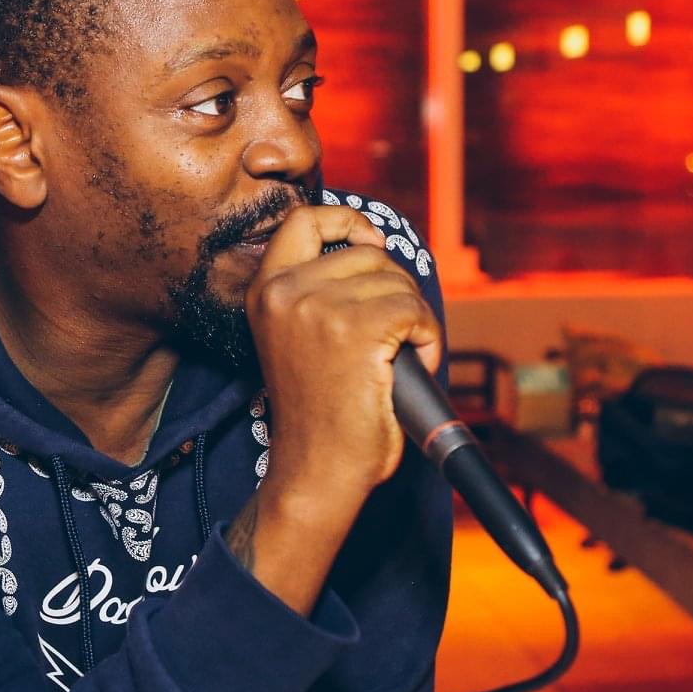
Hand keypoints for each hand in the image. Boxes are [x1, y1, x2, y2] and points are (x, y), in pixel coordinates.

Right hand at [235, 204, 440, 612]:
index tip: (371, 245)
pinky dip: (427, 339)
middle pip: (368, 254)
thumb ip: (318, 292)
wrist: (316, 471)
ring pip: (397, 282)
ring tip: (395, 361)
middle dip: (394, 291)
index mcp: (265, 291)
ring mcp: (319, 306)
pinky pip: (415, 310)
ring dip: (413, 320)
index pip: (303, 220)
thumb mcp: (296, 336)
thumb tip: (370, 248)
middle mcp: (285, 290)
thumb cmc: (318, 414)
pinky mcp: (357, 328)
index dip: (346, 222)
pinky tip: (410, 367)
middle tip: (390, 339)